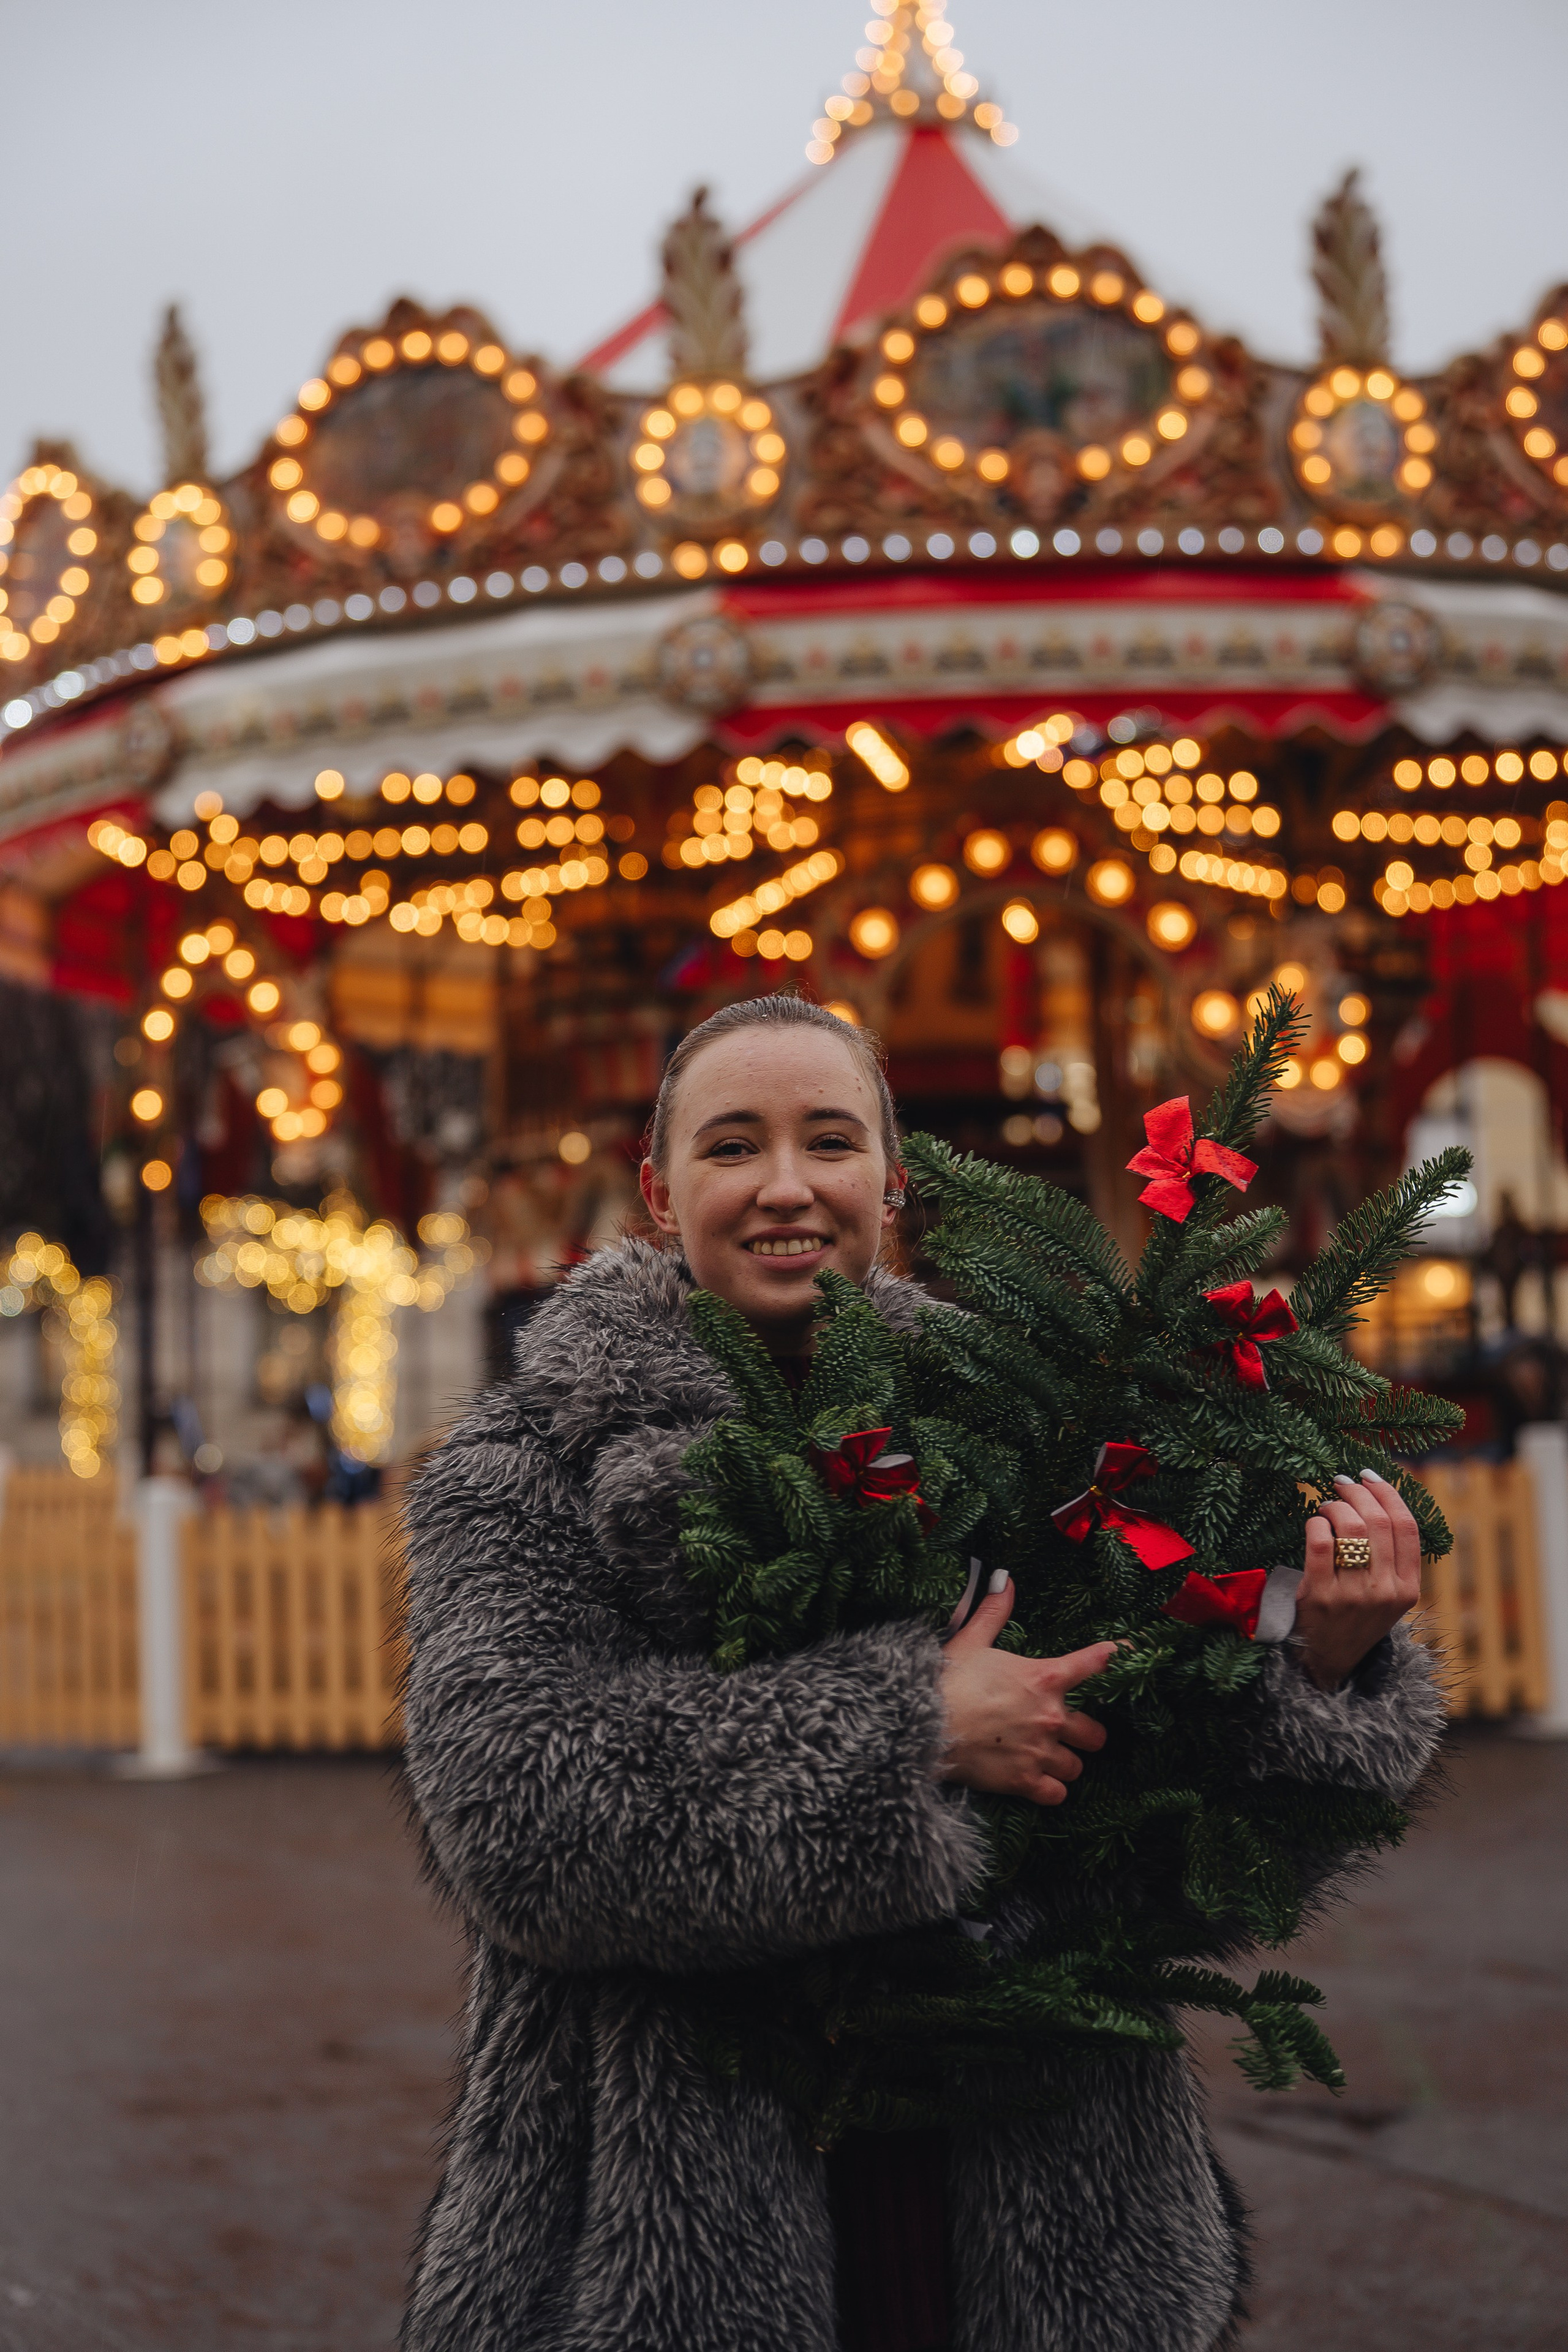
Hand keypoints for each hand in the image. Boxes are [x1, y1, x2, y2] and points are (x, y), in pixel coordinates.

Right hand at [939, 1575, 1112, 1805]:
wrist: (919, 1724)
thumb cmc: (946, 1679)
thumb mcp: (970, 1640)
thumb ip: (994, 1611)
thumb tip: (1005, 1580)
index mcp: (1044, 1678)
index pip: (1094, 1663)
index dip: (1115, 1657)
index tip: (1127, 1653)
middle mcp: (1051, 1716)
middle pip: (1095, 1733)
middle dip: (1085, 1734)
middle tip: (1067, 1731)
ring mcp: (1040, 1752)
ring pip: (1076, 1766)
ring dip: (1064, 1763)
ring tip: (1047, 1758)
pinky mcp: (1024, 1782)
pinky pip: (1058, 1794)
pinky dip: (1050, 1790)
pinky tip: (1037, 1782)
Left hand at [1295, 1470, 1421, 1690]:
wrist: (1326, 1661)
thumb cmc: (1355, 1618)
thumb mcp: (1387, 1596)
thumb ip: (1391, 1557)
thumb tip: (1378, 1497)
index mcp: (1408, 1589)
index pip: (1407, 1527)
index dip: (1390, 1494)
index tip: (1371, 1476)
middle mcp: (1385, 1592)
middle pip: (1378, 1521)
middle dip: (1357, 1492)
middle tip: (1341, 1482)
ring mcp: (1353, 1595)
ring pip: (1350, 1527)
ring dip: (1335, 1504)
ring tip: (1327, 1504)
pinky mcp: (1320, 1595)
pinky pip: (1320, 1541)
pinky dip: (1316, 1522)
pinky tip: (1314, 1523)